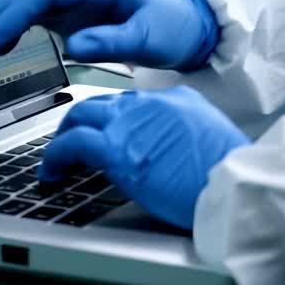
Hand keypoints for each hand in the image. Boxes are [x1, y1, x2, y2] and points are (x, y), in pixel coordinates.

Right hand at [0, 0, 218, 70]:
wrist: (184, 27)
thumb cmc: (170, 25)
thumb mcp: (148, 36)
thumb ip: (113, 41)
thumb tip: (76, 46)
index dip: (17, 14)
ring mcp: (71, 1)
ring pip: (22, 6)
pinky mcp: (68, 16)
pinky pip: (30, 19)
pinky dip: (7, 30)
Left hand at [40, 86, 248, 229]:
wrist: (233, 184)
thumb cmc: (230, 174)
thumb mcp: (210, 140)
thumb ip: (183, 136)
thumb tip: (166, 153)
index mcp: (176, 99)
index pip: (132, 103)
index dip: (112, 120)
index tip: (104, 135)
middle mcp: (150, 103)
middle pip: (102, 103)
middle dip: (81, 122)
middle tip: (71, 142)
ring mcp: (131, 122)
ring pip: (81, 116)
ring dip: (62, 137)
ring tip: (55, 160)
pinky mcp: (116, 148)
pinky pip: (72, 144)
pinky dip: (55, 157)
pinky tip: (51, 173)